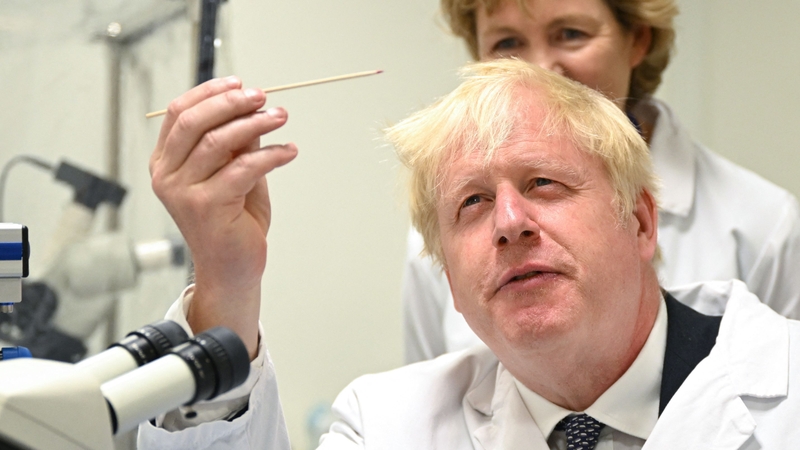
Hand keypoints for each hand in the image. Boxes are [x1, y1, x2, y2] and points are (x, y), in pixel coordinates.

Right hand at [150, 76, 297, 356]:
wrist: (232, 269)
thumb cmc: (232, 220)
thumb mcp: (233, 172)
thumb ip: (236, 142)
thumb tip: (252, 106)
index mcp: (165, 162)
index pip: (178, 113)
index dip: (209, 92)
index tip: (240, 83)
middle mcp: (166, 176)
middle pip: (193, 122)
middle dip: (231, 103)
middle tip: (263, 97)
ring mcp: (183, 192)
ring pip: (218, 141)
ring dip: (255, 124)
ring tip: (281, 117)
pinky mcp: (207, 207)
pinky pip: (243, 168)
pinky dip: (271, 155)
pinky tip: (289, 151)